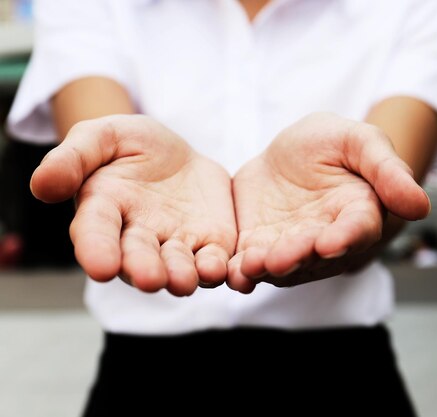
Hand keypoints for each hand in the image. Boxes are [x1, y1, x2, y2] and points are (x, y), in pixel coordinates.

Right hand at [30, 115, 236, 295]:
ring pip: (177, 267)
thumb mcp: (101, 136)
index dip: (97, 250)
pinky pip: (213, 260)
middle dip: (143, 269)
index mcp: (104, 210)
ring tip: (185, 280)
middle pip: (138, 258)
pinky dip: (217, 268)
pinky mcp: (210, 243)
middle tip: (150, 279)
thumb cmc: (131, 145)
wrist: (176, 153)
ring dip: (181, 276)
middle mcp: (137, 237)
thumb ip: (73, 157)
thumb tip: (42, 185)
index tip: (100, 267)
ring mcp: (175, 244)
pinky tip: (223, 269)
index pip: (96, 233)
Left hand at [227, 112, 430, 292]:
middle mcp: (328, 238)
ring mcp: (293, 247)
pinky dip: (242, 270)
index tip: (330, 241)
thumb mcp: (360, 141)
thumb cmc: (334, 144)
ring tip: (250, 266)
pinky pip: (253, 263)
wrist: (291, 153)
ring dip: (267, 269)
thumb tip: (421, 206)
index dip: (345, 237)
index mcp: (359, 213)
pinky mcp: (261, 247)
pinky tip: (231, 270)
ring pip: (283, 265)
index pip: (357, 230)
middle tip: (281, 258)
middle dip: (299, 257)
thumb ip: (387, 170)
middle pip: (316, 254)